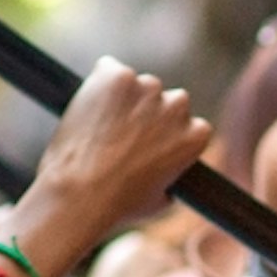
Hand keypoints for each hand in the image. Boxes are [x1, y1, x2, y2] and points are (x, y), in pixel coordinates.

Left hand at [11, 59, 206, 276]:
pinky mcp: (116, 76)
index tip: (149, 144)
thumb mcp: (159, 201)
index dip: (167, 133)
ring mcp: (146, 87)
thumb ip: (171, 176)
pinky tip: (88, 111)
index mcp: (195, 135)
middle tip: (122, 135)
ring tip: (99, 128)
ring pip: (137, 85)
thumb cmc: (118, 205)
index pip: (189, 123)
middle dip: (149, 112)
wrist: (80, 193)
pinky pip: (109, 71)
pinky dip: (99, 85)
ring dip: (123, 98)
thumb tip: (166, 175)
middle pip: (167, 99)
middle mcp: (177, 105)